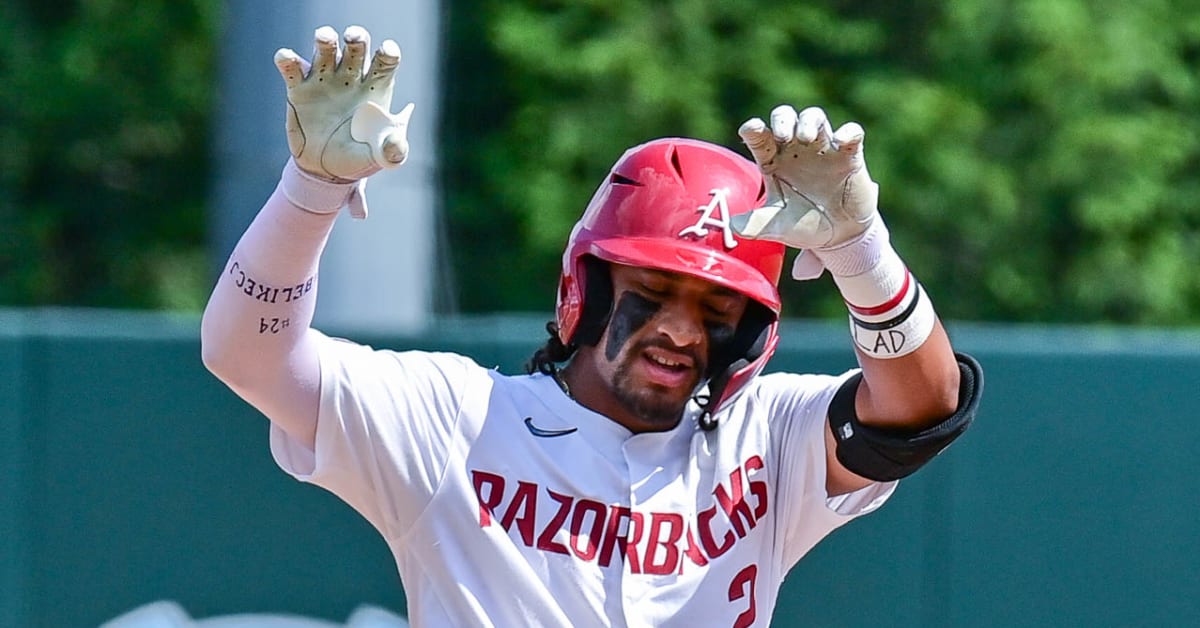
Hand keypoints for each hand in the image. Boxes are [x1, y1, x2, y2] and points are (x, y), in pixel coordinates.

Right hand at [274, 25, 414, 181]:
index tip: (388, 50)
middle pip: (356, 48)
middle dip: (356, 37)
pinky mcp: (299, 90)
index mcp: (375, 89)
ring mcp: (324, 81)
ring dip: (325, 39)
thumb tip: (397, 144)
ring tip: (325, 38)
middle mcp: (351, 78)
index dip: (388, 52)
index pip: (386, 62)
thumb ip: (392, 150)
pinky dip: (287, 59)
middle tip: (353, 37)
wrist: (325, 172)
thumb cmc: (359, 158)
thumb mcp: (380, 158)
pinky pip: (292, 68)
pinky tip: (287, 59)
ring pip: (325, 50)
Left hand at [731, 106, 879, 276]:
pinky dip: (848, 132)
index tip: (751, 128)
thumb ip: (755, 224)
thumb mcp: (777, 226)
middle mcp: (795, 149)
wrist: (839, 237)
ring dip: (809, 121)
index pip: (759, 136)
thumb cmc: (803, 225)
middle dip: (782, 120)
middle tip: (784, 136)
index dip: (753, 128)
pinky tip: (842, 142)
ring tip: (807, 138)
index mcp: (773, 161)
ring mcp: (822, 149)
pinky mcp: (849, 155)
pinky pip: (851, 133)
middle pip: (784, 117)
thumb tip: (732, 225)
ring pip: (814, 116)